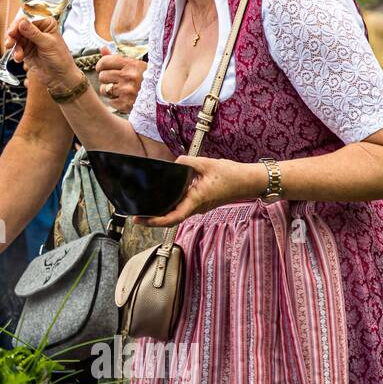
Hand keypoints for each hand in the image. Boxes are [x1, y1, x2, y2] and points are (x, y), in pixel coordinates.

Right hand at [6, 15, 77, 92]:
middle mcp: (38, 30)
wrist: (60, 78)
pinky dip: (15, 53)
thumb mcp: (47, 44)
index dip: (18, 25)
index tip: (12, 33)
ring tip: (17, 56)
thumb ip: (33, 33)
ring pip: (16, 38)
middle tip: (9, 43)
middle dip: (13, 36)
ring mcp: (31, 40)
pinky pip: (16, 48)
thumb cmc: (60, 59)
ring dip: (14, 47)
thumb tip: (22, 22)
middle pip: (19, 28)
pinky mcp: (26, 50)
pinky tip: (19, 59)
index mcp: (46, 24)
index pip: (28, 19)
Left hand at [95, 46, 145, 114]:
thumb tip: (102, 48)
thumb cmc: (147, 80)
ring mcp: (127, 91)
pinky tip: (123, 98)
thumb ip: (117, 58)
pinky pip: (109, 101)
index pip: (104, 62)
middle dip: (106, 78)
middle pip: (102, 76)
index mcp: (132, 64)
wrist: (162, 98)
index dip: (101, 65)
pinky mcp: (125, 104)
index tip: (102, 68)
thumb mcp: (136, 65)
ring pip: (103, 89)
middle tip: (115, 80)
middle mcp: (129, 76)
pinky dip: (114, 101)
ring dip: (108, 90)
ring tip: (119, 90)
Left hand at [134, 155, 263, 228]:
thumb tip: (174, 163)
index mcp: (196, 200)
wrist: (248, 181)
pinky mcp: (200, 203)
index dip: (155, 221)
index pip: (173, 217)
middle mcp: (196, 207)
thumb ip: (187, 162)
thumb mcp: (207, 164)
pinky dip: (169, 208)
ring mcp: (198, 207)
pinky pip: (182, 208)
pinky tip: (160, 200)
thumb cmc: (231, 175)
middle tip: (134, 216)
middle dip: (152, 220)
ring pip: (176, 215)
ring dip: (160, 214)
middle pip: (171, 219)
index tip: (142, 220)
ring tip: (143, 209)